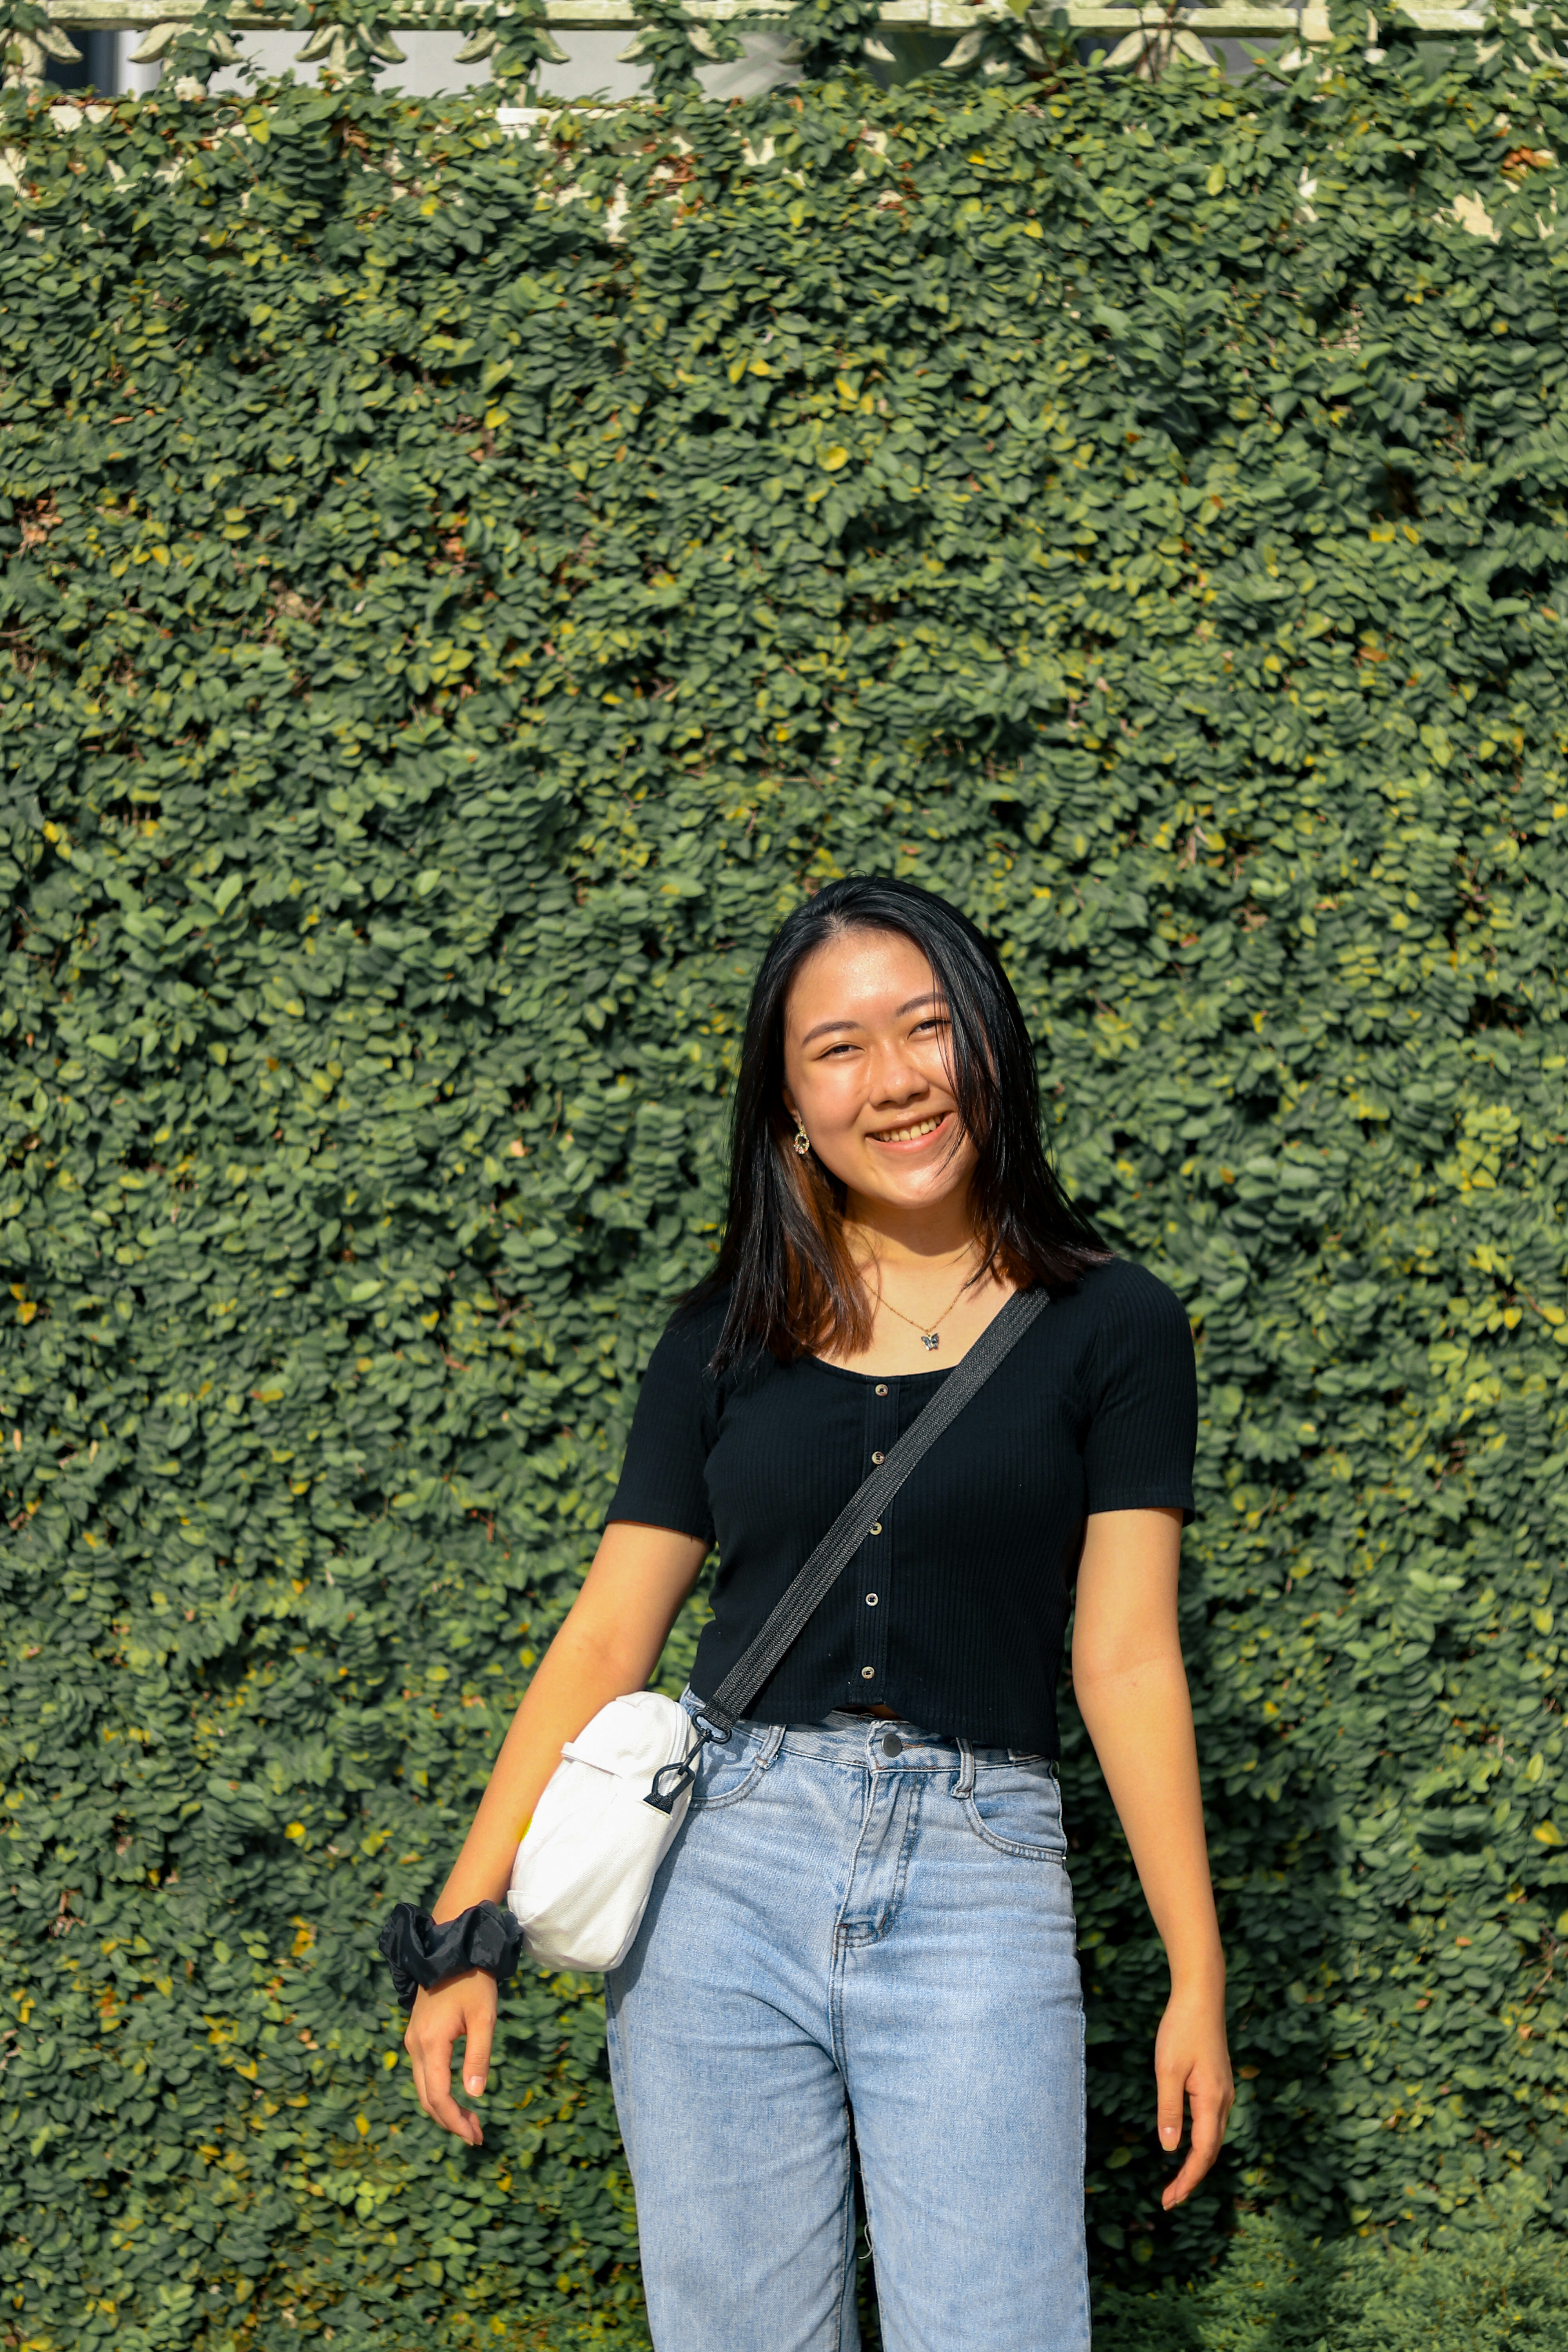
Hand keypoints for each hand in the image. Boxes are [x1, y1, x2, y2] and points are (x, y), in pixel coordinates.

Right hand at [404, 1969, 497, 2146]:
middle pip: (427, 2098)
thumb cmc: (473, 1981)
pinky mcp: (417, 2036)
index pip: (438, 2097)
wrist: (452, 1948)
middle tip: (477, 2135)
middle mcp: (415, 2046)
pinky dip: (438, 2092)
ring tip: (470, 2121)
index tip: (475, 2137)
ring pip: (423, 2088)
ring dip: (444, 2109)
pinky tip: (456, 2097)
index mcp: (431, 2044)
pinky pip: (424, 2074)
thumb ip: (478, 2056)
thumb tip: (475, 2095)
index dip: (455, 2121)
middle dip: (450, 2121)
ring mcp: (413, 2041)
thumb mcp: (483, 2018)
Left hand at [1154, 1983, 1232, 2207]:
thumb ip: (1169, 2109)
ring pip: (1213, 2138)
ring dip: (1196, 2162)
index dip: (1188, 2179)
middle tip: (1169, 2200)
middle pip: (1211, 2151)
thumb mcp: (1167, 2070)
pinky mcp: (1218, 2084)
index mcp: (1212, 2101)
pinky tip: (1187, 2146)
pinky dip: (1200, 2143)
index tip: (1170, 2200)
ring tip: (1177, 2183)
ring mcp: (1223, 2092)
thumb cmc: (1181, 2030)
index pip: (1203, 2153)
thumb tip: (1170, 2149)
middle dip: (1191, 2178)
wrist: (1201, 1997)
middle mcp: (1223, 2101)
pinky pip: (1211, 2123)